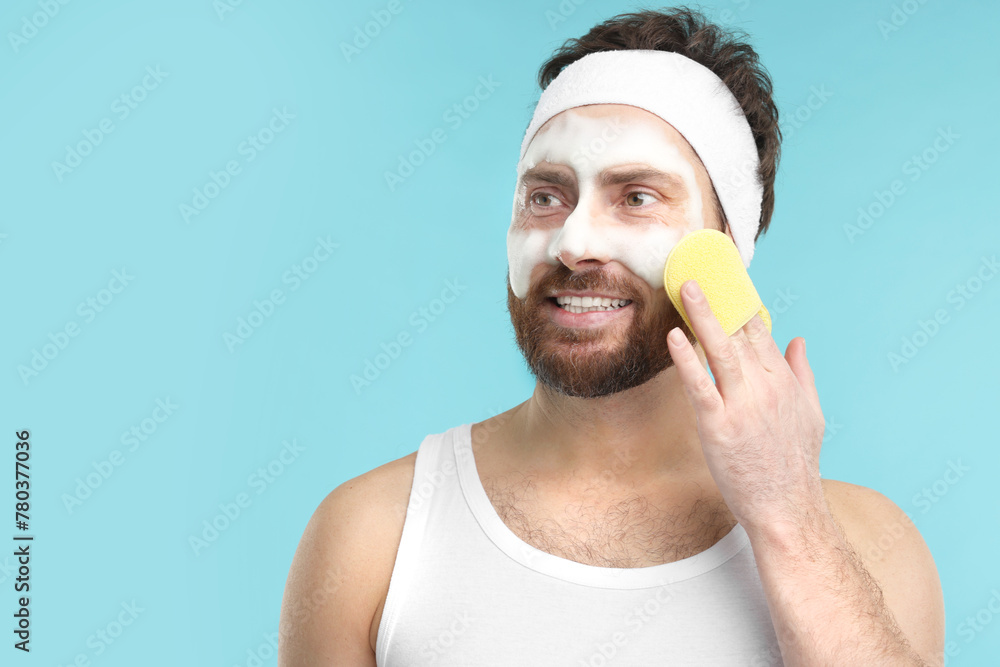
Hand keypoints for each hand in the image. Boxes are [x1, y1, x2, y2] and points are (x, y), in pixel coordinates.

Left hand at [666, 279, 826, 532]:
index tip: (724, 275)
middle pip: (739, 332)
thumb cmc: (794, 465)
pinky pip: (700, 385)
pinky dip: (687, 360)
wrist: (787, 509)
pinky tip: (675, 337)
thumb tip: (798, 339)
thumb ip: (803, 373)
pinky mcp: (720, 426)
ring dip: (703, 316)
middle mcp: (765, 387)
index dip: (739, 300)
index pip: (759, 330)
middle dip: (720, 297)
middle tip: (699, 267)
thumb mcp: (810, 414)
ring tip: (687, 287)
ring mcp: (743, 405)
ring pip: (720, 350)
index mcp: (784, 381)